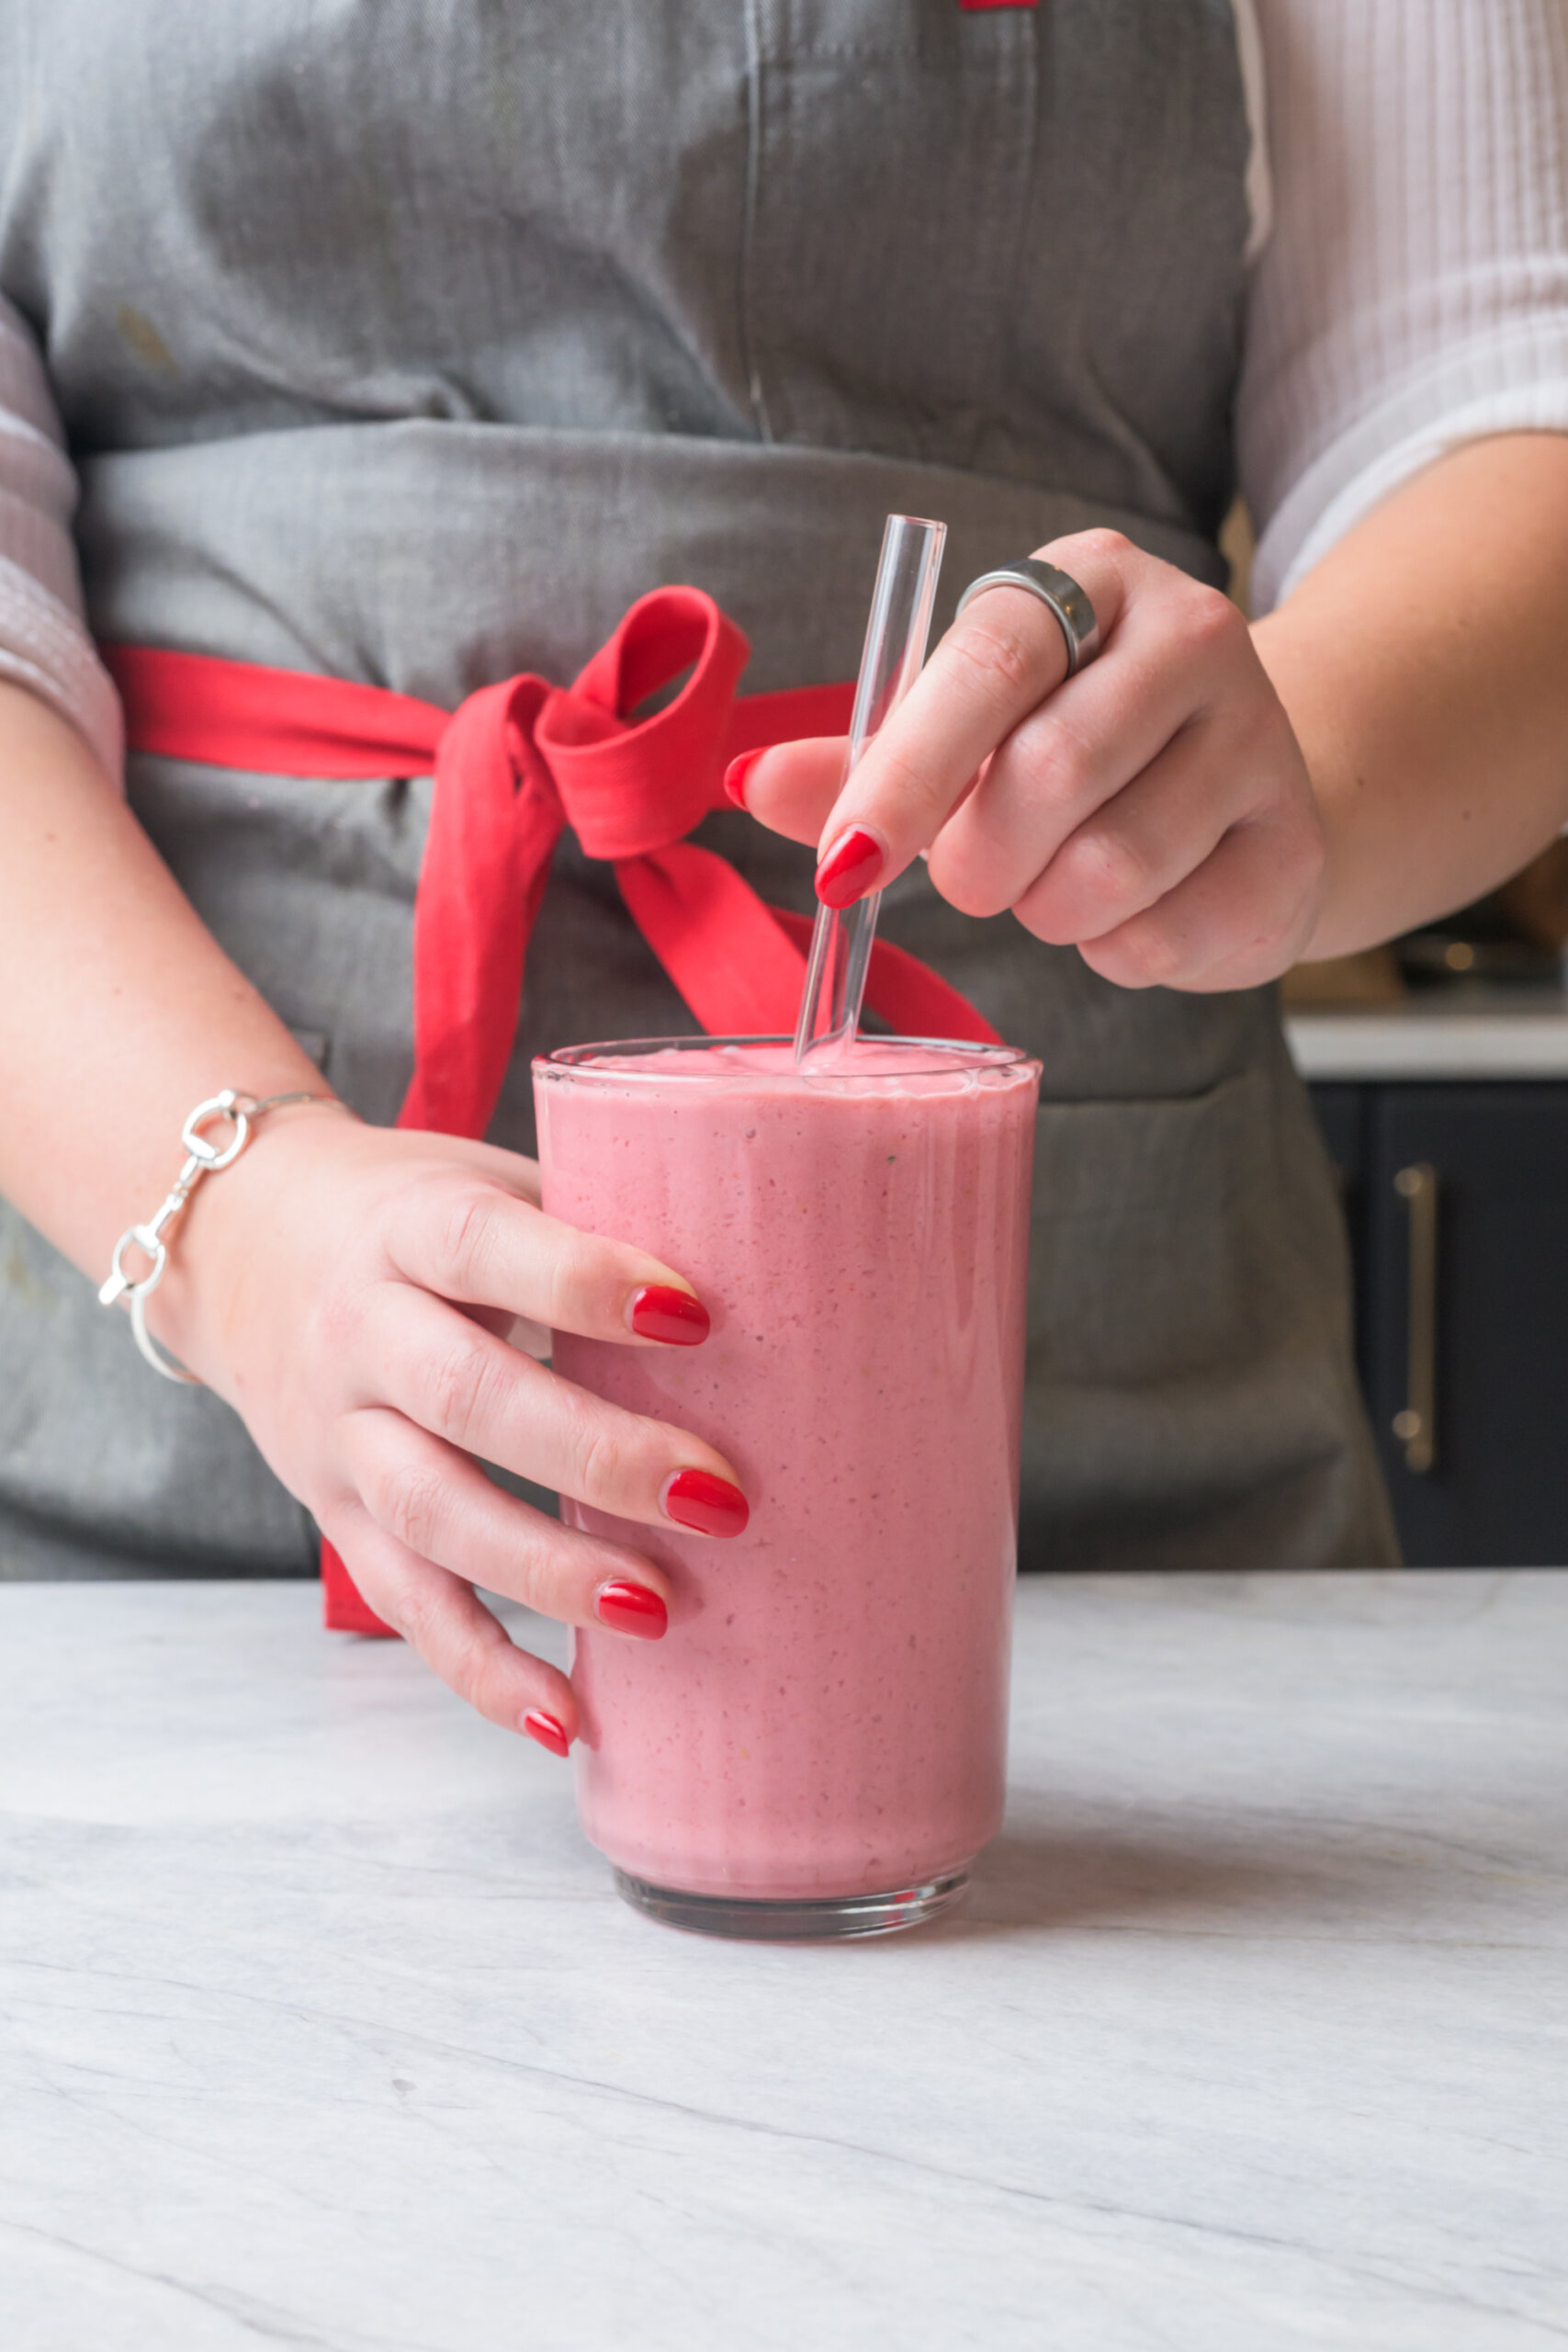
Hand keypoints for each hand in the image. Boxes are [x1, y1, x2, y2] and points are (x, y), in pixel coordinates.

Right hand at [154, 1110, 748, 1752]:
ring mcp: (339, 1434)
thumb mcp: (485, 1182)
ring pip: (433, 1514)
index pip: (487, 1248)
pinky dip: (482, 1671)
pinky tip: (565, 1718)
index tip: (695, 1315)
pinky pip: (405, 1605)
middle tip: (719, 1496)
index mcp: (408, 1227)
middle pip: (467, 1399)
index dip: (584, 1282)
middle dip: (597, 1456)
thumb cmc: (416, 1213)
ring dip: (548, 1573)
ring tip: (659, 1609)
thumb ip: (593, 1220)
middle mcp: (360, 1332)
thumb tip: (775, 1264)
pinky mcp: (335, 1516)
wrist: (244, 1244)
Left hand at [732, 529, 1327, 992]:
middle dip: (982, 864)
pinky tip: (1136, 910)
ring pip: (1109, 868)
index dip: (904, 776)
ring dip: (1051, 912)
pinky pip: (1166, 933)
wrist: (1242, 799)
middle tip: (979, 880)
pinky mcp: (1292, 839)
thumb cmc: (1073, 755)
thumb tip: (746, 782)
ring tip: (1064, 883)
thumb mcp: (961, 740)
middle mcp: (1189, 633)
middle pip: (1048, 775)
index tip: (845, 867)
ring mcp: (1257, 733)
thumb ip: (861, 763)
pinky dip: (1120, 950)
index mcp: (1088, 581)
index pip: (985, 665)